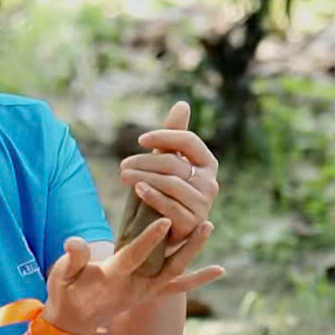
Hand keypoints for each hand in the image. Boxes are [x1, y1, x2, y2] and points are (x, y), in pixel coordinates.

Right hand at [44, 218, 224, 334]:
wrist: (74, 323)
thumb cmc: (66, 292)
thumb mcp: (62, 274)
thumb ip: (73, 258)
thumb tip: (75, 242)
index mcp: (114, 278)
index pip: (134, 256)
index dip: (149, 239)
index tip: (166, 221)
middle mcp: (136, 287)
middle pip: (168, 265)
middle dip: (188, 245)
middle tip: (205, 224)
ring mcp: (146, 292)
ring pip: (176, 272)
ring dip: (195, 252)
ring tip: (209, 228)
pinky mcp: (150, 294)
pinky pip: (178, 286)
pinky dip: (197, 278)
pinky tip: (219, 269)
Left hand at [119, 101, 219, 242]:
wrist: (161, 230)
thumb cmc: (164, 191)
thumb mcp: (167, 162)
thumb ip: (174, 135)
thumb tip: (182, 104)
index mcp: (208, 163)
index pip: (188, 141)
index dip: (164, 137)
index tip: (140, 139)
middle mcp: (211, 183)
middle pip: (175, 163)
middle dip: (146, 162)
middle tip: (123, 164)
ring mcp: (204, 205)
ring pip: (170, 183)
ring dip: (143, 177)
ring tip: (123, 175)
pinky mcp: (192, 224)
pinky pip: (170, 205)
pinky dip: (152, 195)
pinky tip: (137, 189)